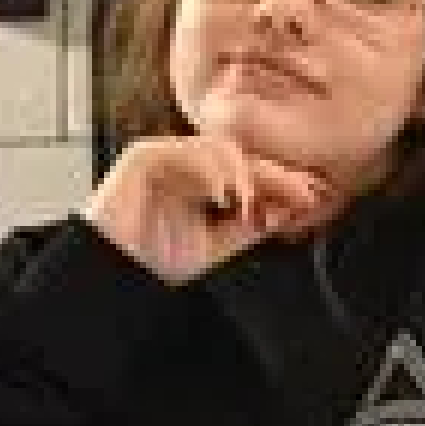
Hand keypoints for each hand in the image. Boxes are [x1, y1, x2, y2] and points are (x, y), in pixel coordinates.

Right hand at [84, 136, 335, 286]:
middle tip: (305, 191)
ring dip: (248, 173)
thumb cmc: (151, 260)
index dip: (284, 182)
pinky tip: (227, 193)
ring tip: (262, 199)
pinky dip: (211, 169)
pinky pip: (185, 152)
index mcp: (206, 183)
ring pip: (220, 151)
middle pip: (243, 158)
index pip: (253, 173)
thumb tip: (288, 210)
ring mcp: (167, 157)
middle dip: (277, 174)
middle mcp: (189, 166)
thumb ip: (249, 226)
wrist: (109, 274)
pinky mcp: (143, 156)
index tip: (315, 196)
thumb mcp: (216, 246)